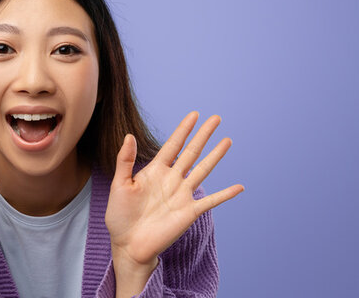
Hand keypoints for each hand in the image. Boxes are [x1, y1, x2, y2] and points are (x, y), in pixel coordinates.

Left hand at [105, 111, 243, 270]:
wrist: (128, 244)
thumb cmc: (119, 215)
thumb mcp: (119, 185)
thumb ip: (125, 160)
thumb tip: (130, 135)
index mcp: (155, 171)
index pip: (173, 145)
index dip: (183, 130)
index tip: (194, 114)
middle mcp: (171, 180)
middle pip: (191, 152)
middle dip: (203, 135)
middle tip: (216, 118)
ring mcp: (182, 195)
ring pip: (203, 170)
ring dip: (216, 156)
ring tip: (227, 140)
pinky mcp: (189, 212)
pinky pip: (211, 201)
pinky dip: (225, 194)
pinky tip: (239, 187)